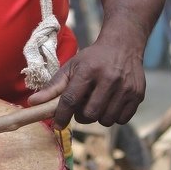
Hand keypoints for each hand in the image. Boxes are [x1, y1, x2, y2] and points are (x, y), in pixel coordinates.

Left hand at [28, 39, 145, 130]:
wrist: (123, 45)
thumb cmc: (92, 58)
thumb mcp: (71, 67)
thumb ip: (53, 86)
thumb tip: (33, 103)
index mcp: (88, 70)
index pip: (71, 100)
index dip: (62, 115)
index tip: (57, 124)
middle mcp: (109, 79)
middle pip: (89, 114)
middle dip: (81, 116)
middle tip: (82, 107)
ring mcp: (125, 88)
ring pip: (106, 120)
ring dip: (98, 117)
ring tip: (97, 103)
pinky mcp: (138, 95)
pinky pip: (121, 120)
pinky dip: (113, 117)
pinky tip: (110, 103)